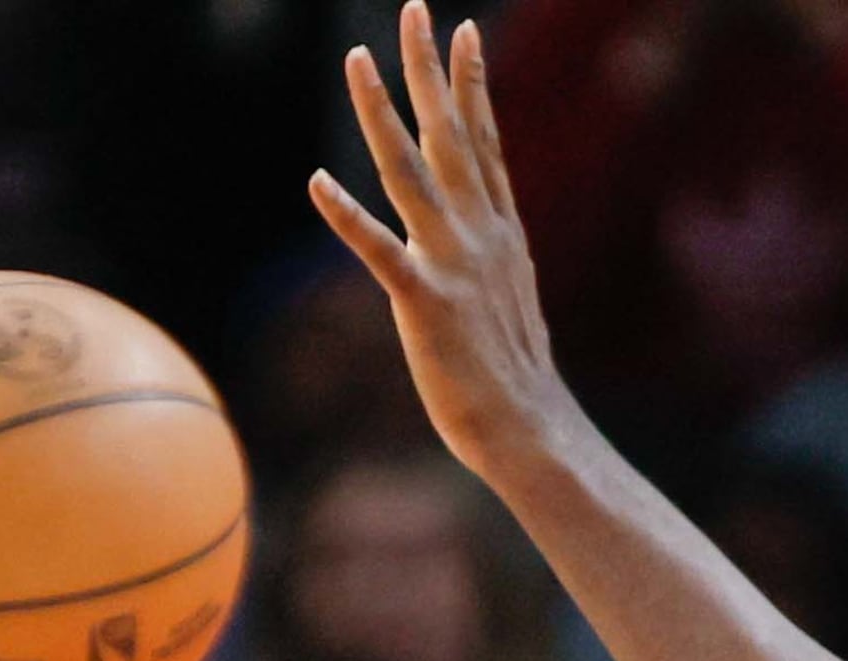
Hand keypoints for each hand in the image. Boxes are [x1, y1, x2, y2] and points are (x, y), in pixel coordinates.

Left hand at [311, 6, 584, 488]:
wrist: (532, 432)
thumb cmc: (515, 381)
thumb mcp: (509, 302)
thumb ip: (490, 262)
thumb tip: (483, 250)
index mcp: (501, 233)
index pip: (484, 142)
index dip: (472, 84)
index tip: (465, 32)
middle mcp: (481, 235)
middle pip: (450, 134)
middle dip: (430, 69)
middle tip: (416, 9)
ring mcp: (454, 265)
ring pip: (410, 171)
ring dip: (380, 112)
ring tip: (355, 59)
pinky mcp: (426, 303)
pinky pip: (379, 251)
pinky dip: (347, 215)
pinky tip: (316, 181)